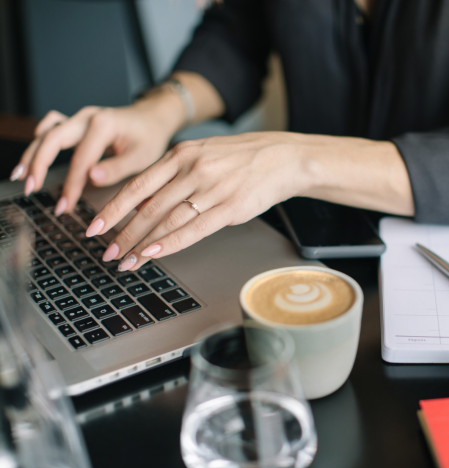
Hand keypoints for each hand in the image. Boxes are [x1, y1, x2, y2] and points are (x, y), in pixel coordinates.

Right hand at [12, 95, 183, 215]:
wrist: (153, 119)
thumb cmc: (150, 138)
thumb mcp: (142, 156)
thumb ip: (117, 168)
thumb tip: (91, 178)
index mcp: (104, 124)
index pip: (81, 159)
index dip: (71, 185)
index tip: (64, 206)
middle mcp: (87, 117)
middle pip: (53, 139)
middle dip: (38, 165)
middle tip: (30, 189)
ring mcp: (79, 117)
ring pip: (46, 133)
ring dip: (32, 154)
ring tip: (21, 176)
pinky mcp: (76, 122)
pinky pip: (51, 127)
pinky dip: (40, 141)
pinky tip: (34, 156)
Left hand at [85, 132, 307, 271]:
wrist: (282, 159)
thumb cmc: (242, 160)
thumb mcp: (203, 155)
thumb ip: (175, 175)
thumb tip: (146, 203)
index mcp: (181, 155)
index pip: (137, 185)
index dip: (112, 209)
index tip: (95, 227)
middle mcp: (193, 170)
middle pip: (148, 207)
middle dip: (123, 234)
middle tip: (108, 253)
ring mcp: (212, 188)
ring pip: (167, 221)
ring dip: (143, 244)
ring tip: (128, 261)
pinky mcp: (230, 207)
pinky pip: (194, 229)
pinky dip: (171, 244)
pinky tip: (155, 253)